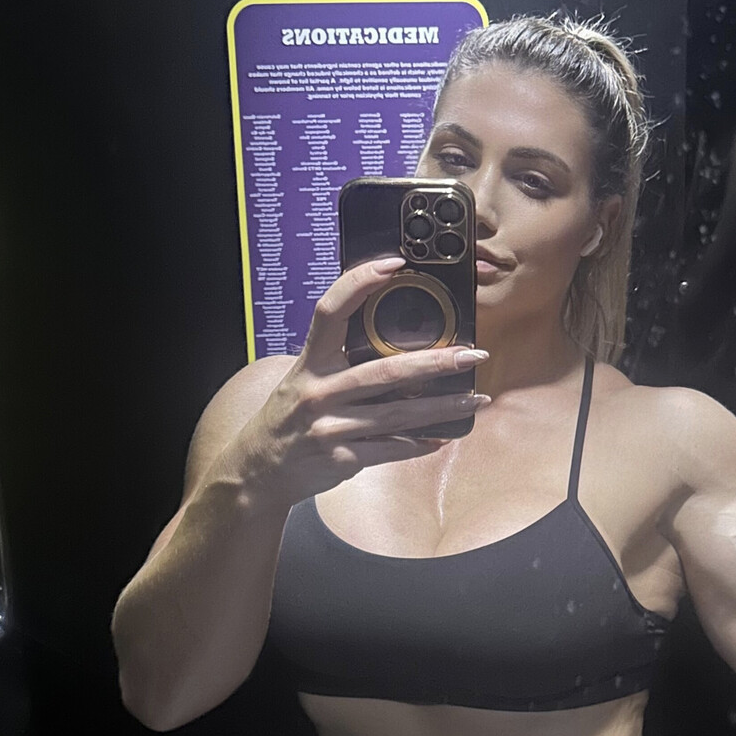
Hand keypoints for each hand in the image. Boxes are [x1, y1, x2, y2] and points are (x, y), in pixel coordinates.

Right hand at [233, 257, 488, 503]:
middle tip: (473, 354)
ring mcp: (329, 426)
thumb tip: (400, 343)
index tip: (395, 264)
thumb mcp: (305, 378)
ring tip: (475, 397)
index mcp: (310, 362)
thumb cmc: (291, 418)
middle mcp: (318, 391)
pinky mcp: (341, 458)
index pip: (330, 311)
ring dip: (443, 406)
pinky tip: (444, 436)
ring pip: (398, 414)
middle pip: (385, 370)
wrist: (260, 470)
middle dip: (436, 362)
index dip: (360, 282)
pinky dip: (419, 443)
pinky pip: (390, 448)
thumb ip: (341, 361)